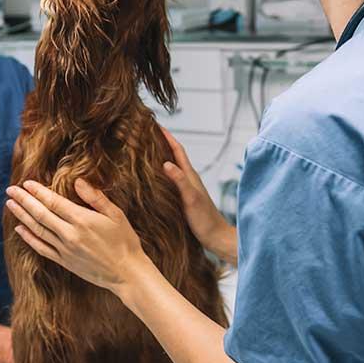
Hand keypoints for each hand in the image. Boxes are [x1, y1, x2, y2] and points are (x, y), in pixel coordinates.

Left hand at [6, 179, 156, 296]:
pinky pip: (42, 248)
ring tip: (10, 204)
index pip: (53, 202)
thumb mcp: (116, 215)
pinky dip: (29, 238)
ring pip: (38, 230)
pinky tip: (20, 229)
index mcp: (82, 220)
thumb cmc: (125, 241)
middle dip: (24, 200)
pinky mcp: (64, 261)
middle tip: (10, 190)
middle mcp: (70, 234)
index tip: (26, 183)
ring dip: (22, 216)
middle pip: (40, 214)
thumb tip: (78, 181)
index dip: (38, 192)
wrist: (126, 273)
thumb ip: (96, 198)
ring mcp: (65, 249)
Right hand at [160, 127, 236, 263]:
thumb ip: (180, 181)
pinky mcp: (185, 198)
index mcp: (190, 176)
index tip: (155, 124)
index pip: (177, 150)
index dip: (167, 136)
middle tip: (147, 133)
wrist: (217, 238)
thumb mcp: (191, 199)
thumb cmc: (205, 220)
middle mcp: (189, 179)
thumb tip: (166, 163)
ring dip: (162, 156)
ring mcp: (187, 188)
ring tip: (147, 150)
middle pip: (174, 155)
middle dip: (162, 142)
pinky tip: (155, 177)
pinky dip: (162, 173)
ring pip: (173, 166)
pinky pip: (171, 179)